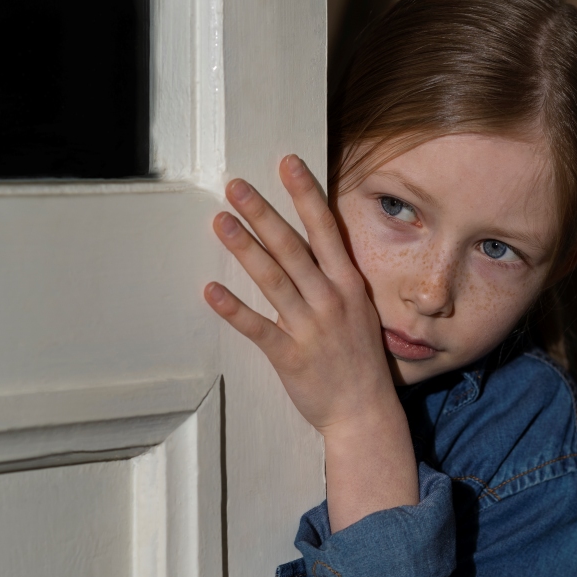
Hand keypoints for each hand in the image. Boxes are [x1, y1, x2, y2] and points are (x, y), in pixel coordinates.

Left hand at [204, 155, 394, 435]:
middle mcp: (330, 300)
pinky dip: (234, 309)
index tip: (287, 163)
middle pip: (292, 247)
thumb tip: (309, 243)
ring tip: (221, 221)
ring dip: (245, 248)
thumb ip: (334, 277)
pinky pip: (258, 328)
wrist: (365, 413)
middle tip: (236, 185)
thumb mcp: (358, 309)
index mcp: (348, 284)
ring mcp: (310, 328)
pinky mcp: (290, 356)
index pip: (325, 229)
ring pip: (273, 279)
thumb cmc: (359, 360)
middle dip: (263, 212)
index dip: (305, 194)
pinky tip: (211, 290)